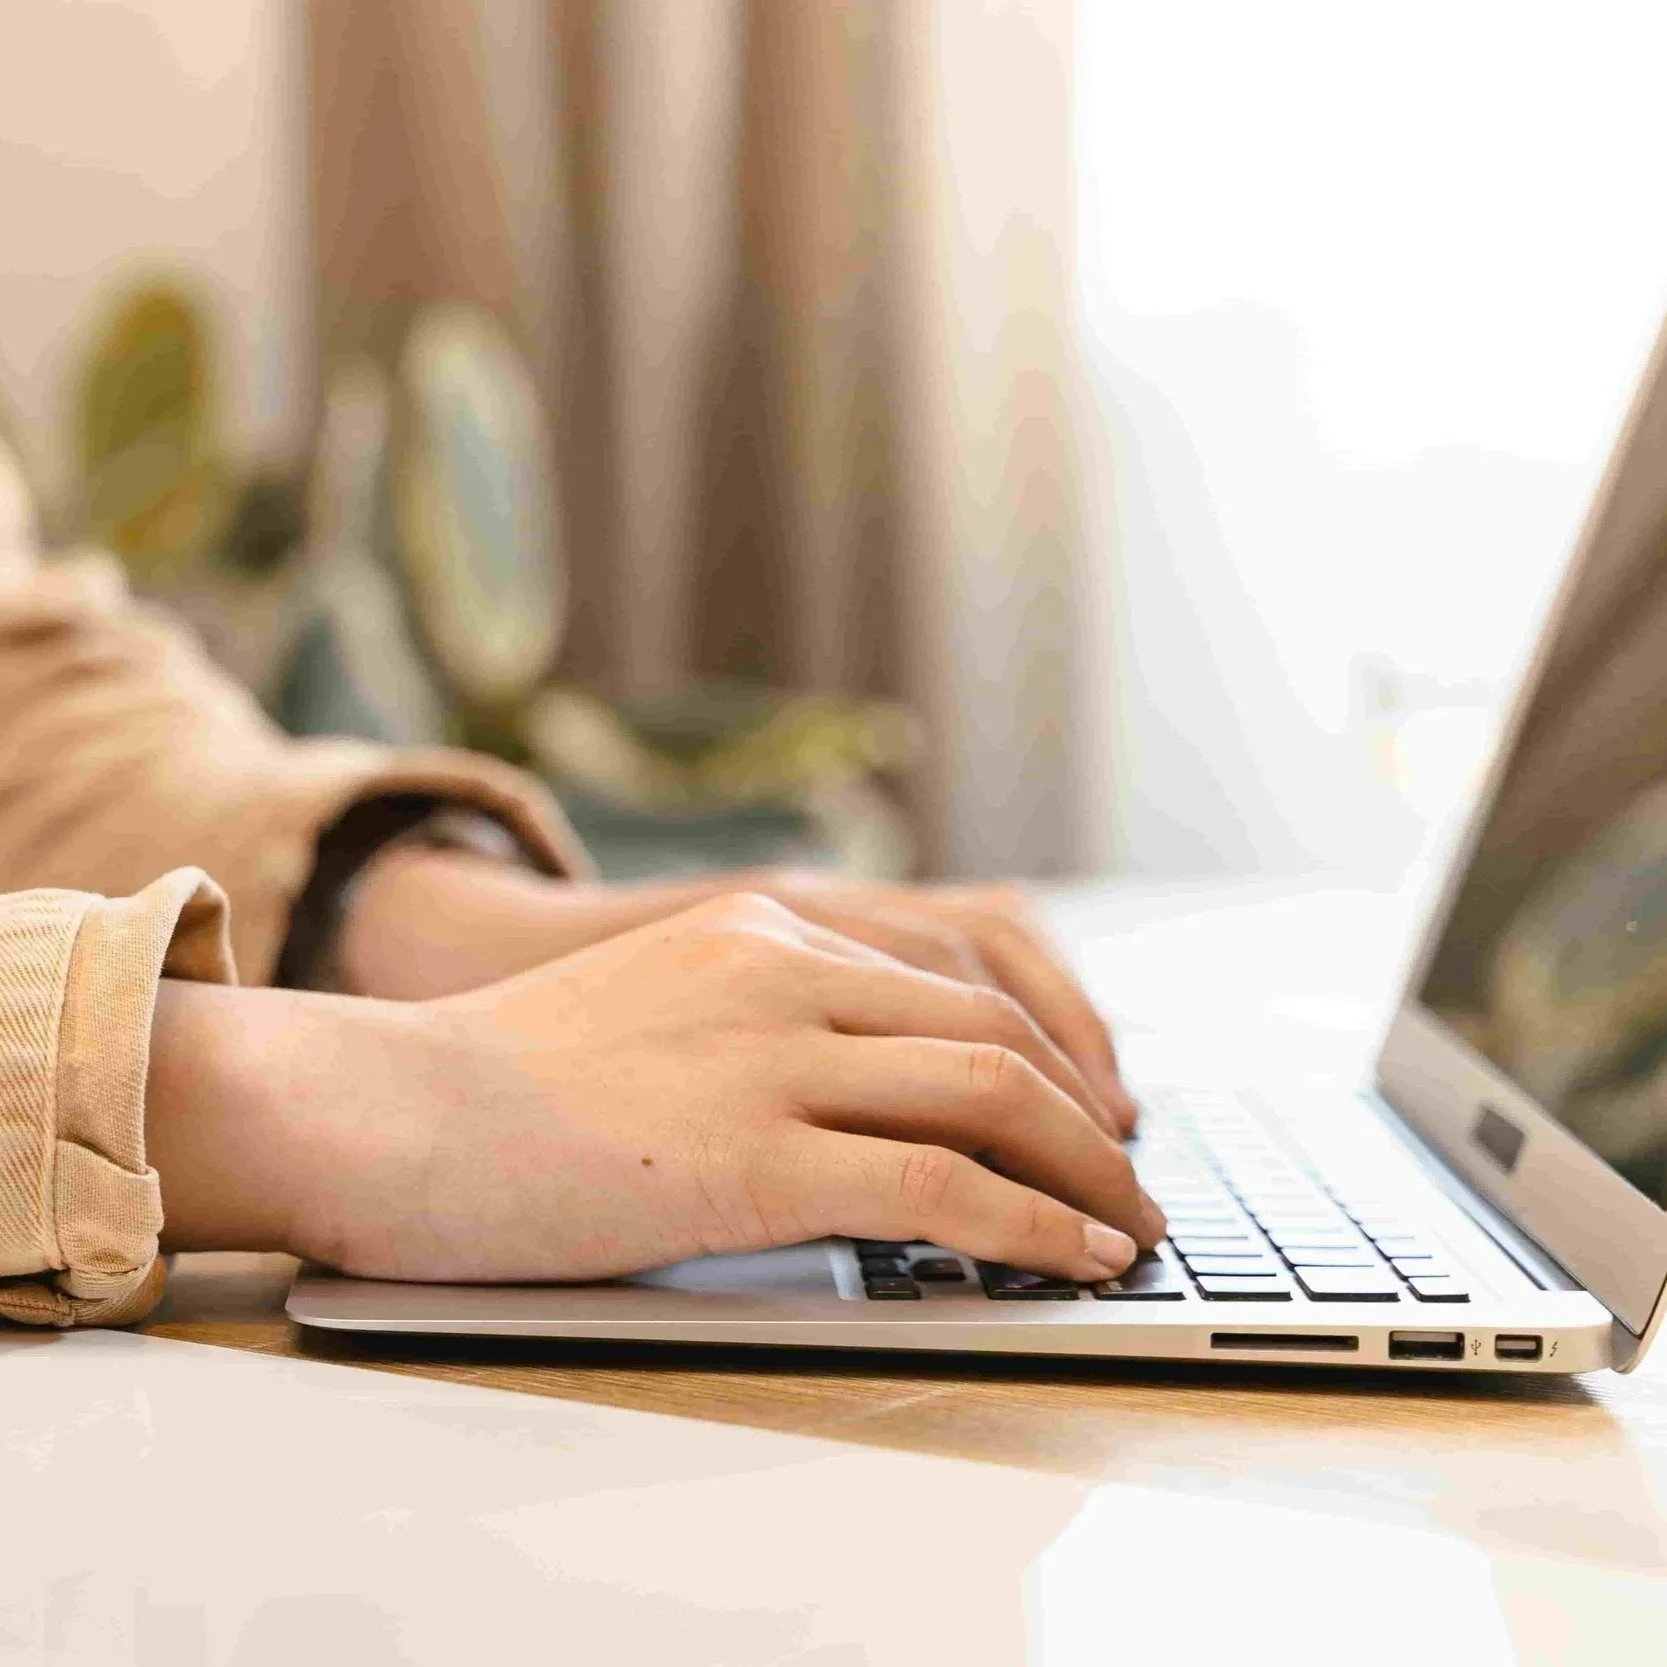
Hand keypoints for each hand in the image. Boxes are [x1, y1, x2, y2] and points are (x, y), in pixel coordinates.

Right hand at [150, 894, 1164, 1284]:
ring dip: (1083, 1170)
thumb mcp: (663, 1005)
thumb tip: (866, 1092)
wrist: (390, 1107)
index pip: (961, 971)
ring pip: (989, 1096)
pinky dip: (1031, 1226)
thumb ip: (766, 1020)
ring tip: (1128, 1225)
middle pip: (995, 1029)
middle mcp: (785, 969)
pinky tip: (1074, 1258)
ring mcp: (772, 1059)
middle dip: (1088, 1113)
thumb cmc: (506, 1079)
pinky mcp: (753, 1159)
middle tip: (1131, 1175)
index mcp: (766, 927)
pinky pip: (940, 1188)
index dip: (1052, 1041)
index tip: (1091, 1104)